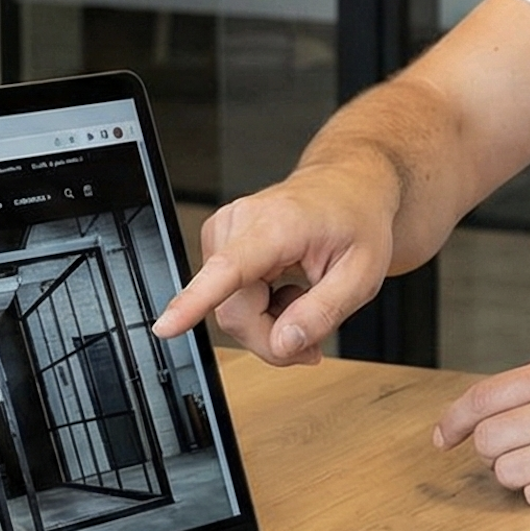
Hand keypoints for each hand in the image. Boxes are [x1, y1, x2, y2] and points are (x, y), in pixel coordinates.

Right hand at [149, 163, 398, 364]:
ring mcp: (224, 232)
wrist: (348, 186)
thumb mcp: (362, 275)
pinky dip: (260, 310)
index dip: (195, 302)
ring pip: (229, 312)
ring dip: (269, 323)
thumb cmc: (356, 219)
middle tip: (311, 337)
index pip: (229, 270)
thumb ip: (322, 314)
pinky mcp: (219, 245)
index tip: (167, 325)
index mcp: (277, 224)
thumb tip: (283, 344)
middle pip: (233, 312)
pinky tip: (287, 293)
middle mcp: (239, 223)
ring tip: (304, 299)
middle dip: (272, 337)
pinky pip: (228, 300)